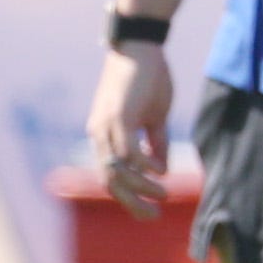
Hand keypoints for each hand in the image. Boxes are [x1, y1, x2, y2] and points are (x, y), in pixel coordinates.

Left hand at [89, 40, 175, 214]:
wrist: (140, 45)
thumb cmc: (148, 77)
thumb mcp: (154, 115)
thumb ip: (154, 141)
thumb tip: (161, 169)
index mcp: (104, 134)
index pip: (110, 174)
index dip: (128, 195)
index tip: (148, 210)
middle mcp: (99, 133)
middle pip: (109, 179)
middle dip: (131, 202)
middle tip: (152, 217)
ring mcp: (106, 125)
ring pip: (118, 169)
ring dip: (141, 188)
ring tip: (163, 197)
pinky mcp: (119, 116)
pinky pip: (128, 152)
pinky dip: (144, 166)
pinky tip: (161, 171)